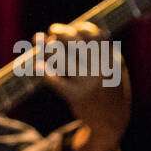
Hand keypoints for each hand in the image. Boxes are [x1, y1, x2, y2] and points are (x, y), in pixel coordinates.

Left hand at [35, 20, 129, 150]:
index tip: (72, 27)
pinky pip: (54, 81)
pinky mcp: (77, 97)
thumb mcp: (111, 67)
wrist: (113, 123)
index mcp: (111, 59)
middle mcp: (101, 70)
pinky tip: (37, 66)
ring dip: (48, 49)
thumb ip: (96, 50)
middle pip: (75, 42)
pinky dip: (43, 71)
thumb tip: (64, 32)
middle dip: (61, 32)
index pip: (93, 34)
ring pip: (61, 59)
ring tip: (41, 45)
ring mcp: (89, 83)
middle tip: (52, 30)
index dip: (78, 28)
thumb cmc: (107, 89)